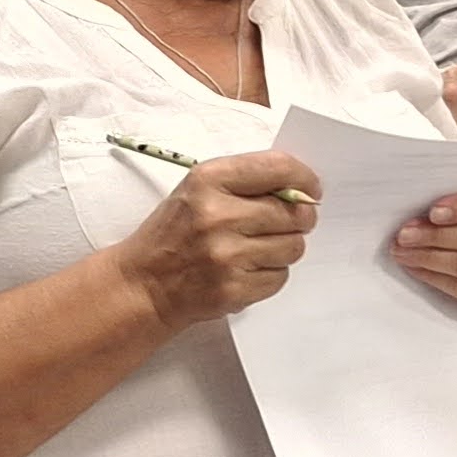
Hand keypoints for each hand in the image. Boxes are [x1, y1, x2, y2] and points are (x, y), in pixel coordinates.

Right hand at [111, 152, 320, 328]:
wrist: (144, 283)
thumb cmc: (176, 232)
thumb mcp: (199, 190)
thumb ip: (247, 182)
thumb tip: (302, 188)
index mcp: (208, 180)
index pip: (278, 167)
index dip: (305, 177)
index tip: (312, 188)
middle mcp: (217, 215)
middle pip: (293, 213)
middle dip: (300, 219)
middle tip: (289, 222)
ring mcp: (225, 255)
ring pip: (293, 247)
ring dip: (284, 248)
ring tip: (259, 248)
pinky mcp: (232, 289)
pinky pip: (280, 277)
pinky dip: (271, 274)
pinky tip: (247, 269)